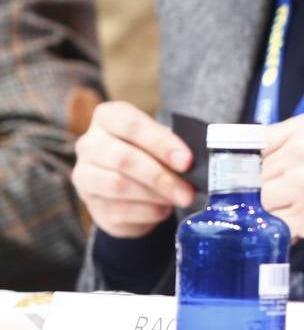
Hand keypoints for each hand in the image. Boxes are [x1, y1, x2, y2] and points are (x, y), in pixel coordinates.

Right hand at [72, 101, 194, 237]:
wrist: (132, 180)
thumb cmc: (151, 150)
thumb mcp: (162, 139)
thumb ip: (173, 146)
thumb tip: (193, 164)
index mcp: (109, 117)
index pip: (132, 125)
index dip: (161, 143)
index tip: (187, 161)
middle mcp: (89, 144)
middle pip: (124, 159)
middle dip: (161, 177)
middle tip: (188, 191)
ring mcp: (85, 176)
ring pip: (118, 186)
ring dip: (155, 196)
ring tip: (180, 199)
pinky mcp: (92, 206)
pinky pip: (119, 211)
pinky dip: (148, 212)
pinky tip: (164, 209)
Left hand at [261, 114, 303, 251]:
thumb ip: (295, 146)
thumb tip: (253, 165)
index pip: (255, 143)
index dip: (253, 163)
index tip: (253, 175)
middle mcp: (300, 151)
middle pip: (255, 175)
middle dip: (268, 189)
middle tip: (293, 197)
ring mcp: (300, 183)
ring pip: (260, 200)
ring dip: (274, 211)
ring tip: (301, 211)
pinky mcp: (301, 214)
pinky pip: (273, 223)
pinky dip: (281, 229)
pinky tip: (302, 226)